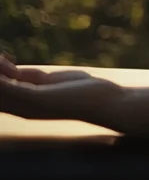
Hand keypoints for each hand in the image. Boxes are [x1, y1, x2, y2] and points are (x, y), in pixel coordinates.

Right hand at [0, 54, 123, 126]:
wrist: (107, 103)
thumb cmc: (82, 92)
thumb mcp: (49, 81)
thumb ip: (30, 78)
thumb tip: (10, 70)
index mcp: (23, 105)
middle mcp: (21, 109)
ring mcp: (29, 105)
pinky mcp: (38, 98)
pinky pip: (9, 86)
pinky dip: (0, 76)